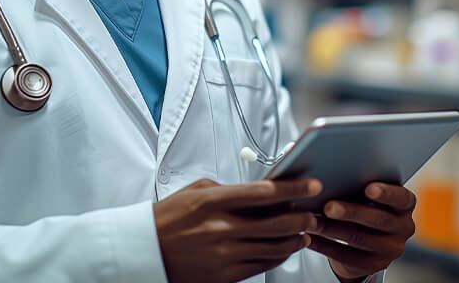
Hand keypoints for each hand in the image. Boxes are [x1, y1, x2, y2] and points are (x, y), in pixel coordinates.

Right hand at [153, 177, 321, 282]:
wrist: (145, 251)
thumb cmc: (168, 219)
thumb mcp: (195, 192)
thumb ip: (228, 190)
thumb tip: (259, 191)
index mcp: (213, 202)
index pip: (264, 193)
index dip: (294, 188)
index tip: (311, 185)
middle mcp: (222, 228)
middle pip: (278, 222)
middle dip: (303, 217)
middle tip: (313, 212)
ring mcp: (224, 254)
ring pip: (275, 247)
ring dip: (296, 238)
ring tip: (305, 231)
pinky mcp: (225, 276)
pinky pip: (263, 265)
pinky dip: (280, 255)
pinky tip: (287, 248)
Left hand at [308, 183, 416, 281]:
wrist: (363, 238)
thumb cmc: (362, 203)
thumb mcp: (367, 194)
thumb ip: (359, 184)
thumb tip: (331, 175)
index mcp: (406, 204)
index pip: (402, 198)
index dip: (386, 194)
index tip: (368, 188)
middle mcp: (404, 227)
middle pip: (377, 219)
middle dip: (351, 212)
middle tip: (328, 206)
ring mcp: (391, 249)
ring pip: (359, 238)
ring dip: (331, 229)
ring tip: (311, 221)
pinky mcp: (374, 265)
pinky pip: (347, 256)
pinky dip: (325, 246)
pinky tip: (310, 238)